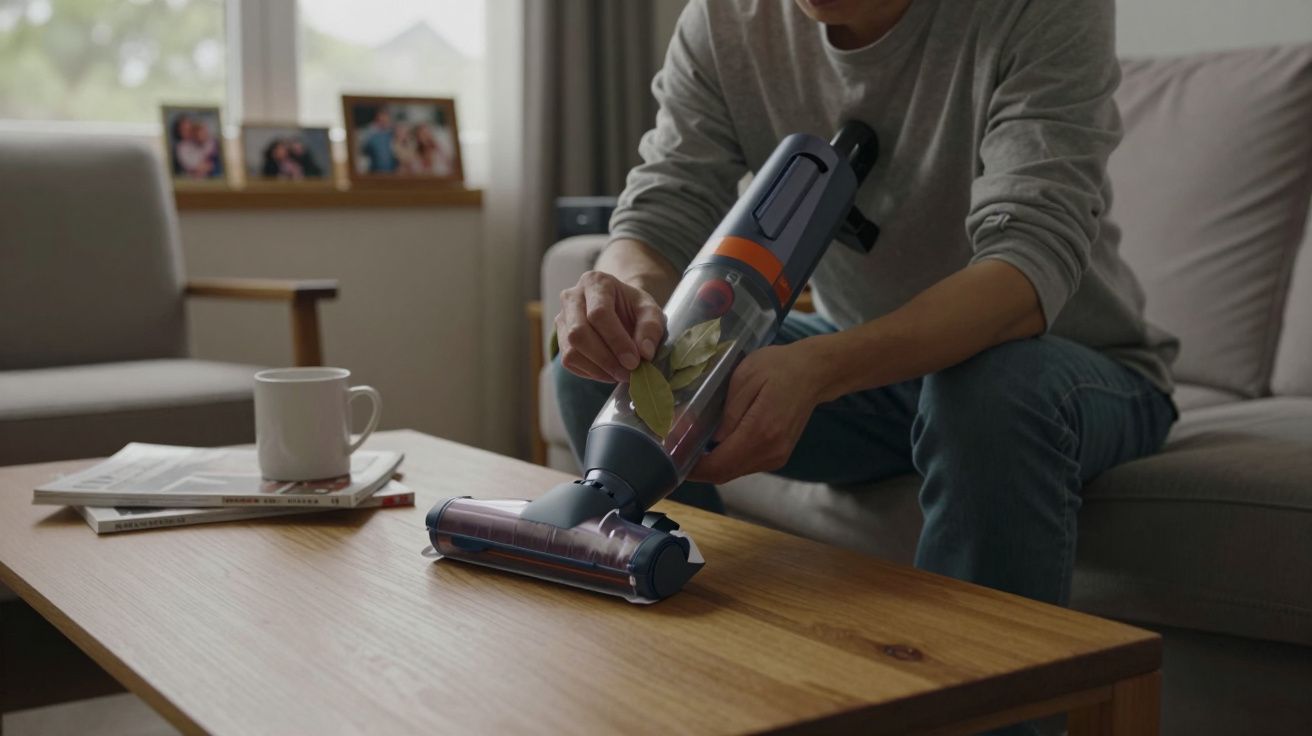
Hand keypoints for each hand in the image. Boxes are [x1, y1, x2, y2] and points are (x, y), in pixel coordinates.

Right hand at [556, 271, 665, 382]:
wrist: (620, 310)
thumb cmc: (633, 308)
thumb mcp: (650, 311)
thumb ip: (651, 328)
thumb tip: (645, 353)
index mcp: (595, 282)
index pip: (598, 313)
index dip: (616, 341)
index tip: (634, 361)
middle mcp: (572, 297)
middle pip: (578, 333)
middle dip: (605, 358)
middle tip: (628, 373)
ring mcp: (561, 318)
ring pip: (570, 350)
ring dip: (598, 368)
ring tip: (621, 374)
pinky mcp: (559, 338)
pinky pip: (569, 361)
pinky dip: (591, 372)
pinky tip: (609, 372)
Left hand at [688, 341, 825, 483]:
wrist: (813, 372)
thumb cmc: (777, 367)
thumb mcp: (744, 379)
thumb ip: (726, 412)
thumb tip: (706, 439)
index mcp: (760, 432)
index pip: (718, 464)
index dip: (692, 467)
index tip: (671, 458)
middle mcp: (770, 451)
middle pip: (724, 473)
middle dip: (697, 468)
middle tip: (675, 452)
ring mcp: (776, 456)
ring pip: (733, 472)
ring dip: (711, 464)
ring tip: (690, 447)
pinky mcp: (778, 455)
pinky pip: (745, 465)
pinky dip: (726, 459)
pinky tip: (714, 444)